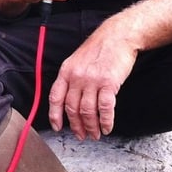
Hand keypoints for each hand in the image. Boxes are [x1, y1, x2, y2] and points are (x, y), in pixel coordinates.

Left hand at [47, 21, 136, 139]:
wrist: (117, 36)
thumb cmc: (98, 49)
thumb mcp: (77, 60)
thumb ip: (71, 77)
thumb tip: (67, 99)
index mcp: (66, 71)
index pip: (55, 97)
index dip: (55, 115)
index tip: (57, 127)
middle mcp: (77, 76)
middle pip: (72, 108)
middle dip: (76, 125)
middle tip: (81, 135)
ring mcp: (93, 80)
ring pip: (87, 111)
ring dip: (91, 126)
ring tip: (95, 134)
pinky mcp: (109, 83)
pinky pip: (105, 108)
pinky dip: (106, 121)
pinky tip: (107, 127)